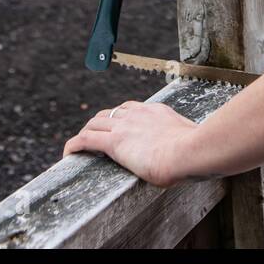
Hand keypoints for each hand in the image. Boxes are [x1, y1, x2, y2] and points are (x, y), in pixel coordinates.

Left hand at [63, 101, 198, 186]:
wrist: (189, 151)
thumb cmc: (195, 151)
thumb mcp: (190, 140)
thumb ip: (185, 142)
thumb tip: (195, 153)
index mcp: (156, 111)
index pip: (130, 108)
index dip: (119, 117)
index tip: (117, 128)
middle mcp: (137, 114)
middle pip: (108, 113)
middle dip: (99, 124)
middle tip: (94, 138)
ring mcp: (124, 127)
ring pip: (93, 124)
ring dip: (85, 134)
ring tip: (79, 147)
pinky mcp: (114, 143)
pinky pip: (85, 140)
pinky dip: (74, 146)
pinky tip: (68, 154)